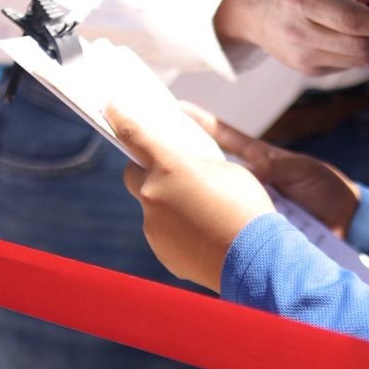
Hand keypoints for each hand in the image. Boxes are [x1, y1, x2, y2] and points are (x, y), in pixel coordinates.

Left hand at [105, 99, 276, 292]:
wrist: (257, 261)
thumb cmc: (247, 209)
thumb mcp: (227, 171)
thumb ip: (198, 166)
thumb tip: (187, 172)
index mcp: (170, 167)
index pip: (134, 134)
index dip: (120, 118)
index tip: (111, 108)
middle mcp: (153, 196)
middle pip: (133, 175)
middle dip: (146, 171)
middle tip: (168, 171)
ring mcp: (154, 228)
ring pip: (152, 208)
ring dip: (168, 205)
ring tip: (201, 213)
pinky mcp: (163, 253)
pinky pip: (164, 234)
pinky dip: (178, 231)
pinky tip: (204, 235)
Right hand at [181, 104, 359, 237]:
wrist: (346, 223)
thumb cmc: (326, 188)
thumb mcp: (299, 169)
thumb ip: (273, 167)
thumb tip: (248, 172)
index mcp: (260, 161)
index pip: (226, 138)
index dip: (203, 123)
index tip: (178, 108)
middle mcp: (250, 182)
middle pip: (212, 168)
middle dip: (188, 161)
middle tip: (160, 151)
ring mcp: (250, 206)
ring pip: (217, 198)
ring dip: (198, 197)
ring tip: (170, 191)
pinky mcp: (255, 229)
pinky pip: (232, 226)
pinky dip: (219, 227)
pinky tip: (197, 227)